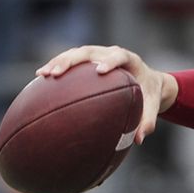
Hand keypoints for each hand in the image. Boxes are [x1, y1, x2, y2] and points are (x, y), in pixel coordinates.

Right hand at [36, 45, 178, 143]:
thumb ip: (148, 121)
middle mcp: (111, 53)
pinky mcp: (87, 60)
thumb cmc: (150, 93)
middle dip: (71, 61)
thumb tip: (138, 140)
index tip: (100, 71)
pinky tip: (40, 78)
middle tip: (56, 73)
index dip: (110, 61)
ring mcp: (97, 54)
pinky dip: (56, 66)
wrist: (148, 80)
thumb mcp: (153, 105)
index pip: (119, 56)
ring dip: (58, 62)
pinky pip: (70, 60)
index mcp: (131, 60)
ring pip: (75, 53)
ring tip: (42, 75)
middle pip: (89, 51)